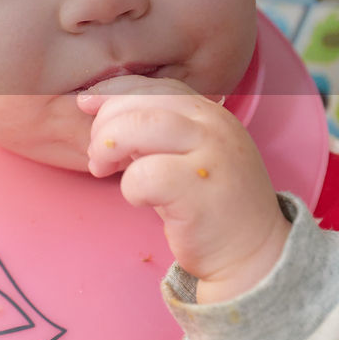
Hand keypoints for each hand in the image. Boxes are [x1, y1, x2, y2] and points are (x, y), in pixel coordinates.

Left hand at [77, 75, 289, 302]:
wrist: (253, 253)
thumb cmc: (209, 204)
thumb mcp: (189, 153)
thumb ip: (156, 130)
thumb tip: (98, 109)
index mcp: (210, 113)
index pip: (155, 86)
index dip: (113, 90)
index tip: (85, 103)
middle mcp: (214, 127)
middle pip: (141, 101)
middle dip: (105, 123)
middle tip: (97, 154)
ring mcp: (211, 156)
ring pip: (137, 128)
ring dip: (108, 147)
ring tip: (104, 170)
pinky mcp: (200, 193)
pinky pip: (143, 176)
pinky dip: (129, 188)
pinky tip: (141, 200)